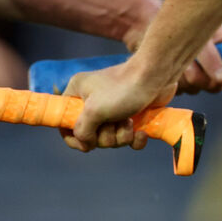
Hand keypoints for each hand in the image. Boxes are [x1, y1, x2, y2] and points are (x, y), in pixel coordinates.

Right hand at [60, 60, 175, 151]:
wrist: (156, 76)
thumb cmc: (122, 89)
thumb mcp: (93, 110)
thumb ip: (82, 130)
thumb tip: (85, 144)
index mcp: (77, 93)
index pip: (64, 121)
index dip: (73, 138)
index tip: (86, 145)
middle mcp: (92, 101)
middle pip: (90, 135)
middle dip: (105, 136)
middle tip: (113, 124)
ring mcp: (112, 109)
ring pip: (110, 138)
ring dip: (121, 135)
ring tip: (130, 121)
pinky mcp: (131, 115)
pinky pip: (127, 138)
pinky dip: (135, 138)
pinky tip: (142, 132)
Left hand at [175, 24, 221, 93]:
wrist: (166, 20)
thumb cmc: (188, 22)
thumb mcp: (201, 36)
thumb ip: (211, 58)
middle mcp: (215, 63)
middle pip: (216, 85)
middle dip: (202, 78)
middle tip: (189, 62)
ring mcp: (198, 72)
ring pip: (196, 88)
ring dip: (184, 76)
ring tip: (177, 55)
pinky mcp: (183, 78)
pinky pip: (181, 89)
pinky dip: (175, 78)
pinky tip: (169, 63)